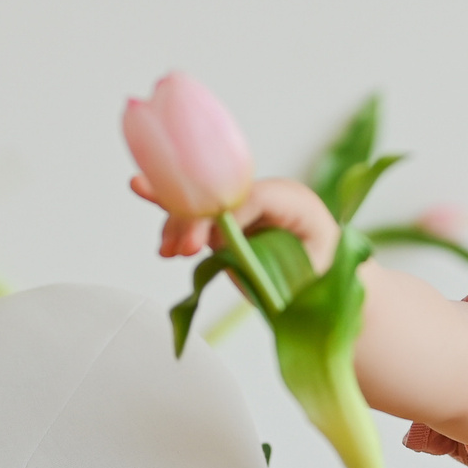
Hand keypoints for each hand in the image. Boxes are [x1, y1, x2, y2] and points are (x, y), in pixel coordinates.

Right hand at [131, 174, 338, 271]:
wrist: (324, 279)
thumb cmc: (325, 277)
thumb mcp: (311, 275)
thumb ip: (276, 265)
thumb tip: (232, 254)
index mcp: (295, 202)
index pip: (255, 197)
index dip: (230, 215)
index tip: (213, 243)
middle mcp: (265, 196)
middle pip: (221, 196)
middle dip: (197, 219)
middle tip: (184, 250)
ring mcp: (242, 207)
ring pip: (203, 203)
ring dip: (179, 223)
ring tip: (169, 251)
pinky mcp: (226, 222)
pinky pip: (196, 210)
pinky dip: (172, 210)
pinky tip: (141, 188)